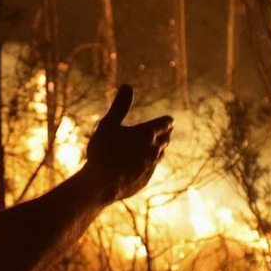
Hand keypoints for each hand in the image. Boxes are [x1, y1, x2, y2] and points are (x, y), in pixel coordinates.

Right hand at [83, 84, 173, 201]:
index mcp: (147, 134)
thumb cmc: (103, 151)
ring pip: (160, 155)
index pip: (165, 123)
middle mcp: (154, 150)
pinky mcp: (145, 180)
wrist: (101, 184)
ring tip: (156, 146)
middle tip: (165, 130)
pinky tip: (142, 164)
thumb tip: (127, 86)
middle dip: (165, 133)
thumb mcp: (108, 124)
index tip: (169, 120)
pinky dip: (149, 164)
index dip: (167, 120)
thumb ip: (120, 106)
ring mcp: (151, 167)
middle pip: (165, 139)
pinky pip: (151, 169)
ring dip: (159, 149)